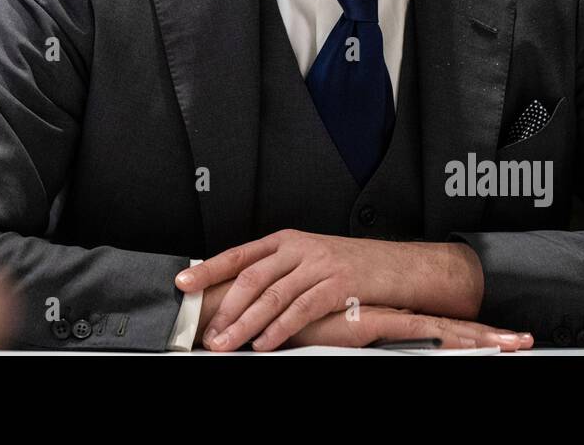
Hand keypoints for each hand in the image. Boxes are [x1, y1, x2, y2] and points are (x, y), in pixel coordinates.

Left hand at [176, 228, 426, 351]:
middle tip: (207, 333)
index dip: (209, 268)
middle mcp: (299, 248)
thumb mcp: (310, 260)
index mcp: (287, 240)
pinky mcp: (338, 285)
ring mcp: (319, 265)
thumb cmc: (352, 267)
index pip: (239, 254)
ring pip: (272, 296)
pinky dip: (279, 329)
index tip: (185, 283)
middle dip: (225, 309)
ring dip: (245, 324)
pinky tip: (264, 343)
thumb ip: (278, 272)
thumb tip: (239, 298)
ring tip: (227, 343)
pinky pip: (301, 309)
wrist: (398, 266)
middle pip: (251, 278)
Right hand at [283, 305, 533, 351]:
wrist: (275, 304)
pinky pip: (417, 333)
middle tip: (525, 341)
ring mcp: (386, 318)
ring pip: (444, 330)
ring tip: (514, 344)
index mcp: (391, 316)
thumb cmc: (301, 321)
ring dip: (481, 339)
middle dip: (490, 336)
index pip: (440, 325)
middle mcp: (395, 314)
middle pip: (452, 327)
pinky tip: (466, 345)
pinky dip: (444, 339)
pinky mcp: (371, 324)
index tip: (502, 337)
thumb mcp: (339, 331)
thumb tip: (374, 333)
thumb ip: (360, 331)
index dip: (472, 332)